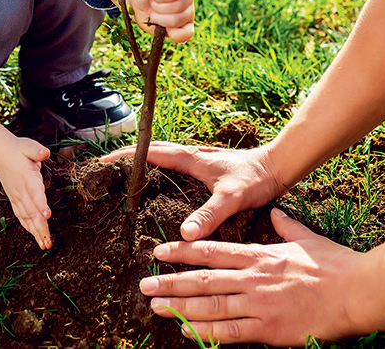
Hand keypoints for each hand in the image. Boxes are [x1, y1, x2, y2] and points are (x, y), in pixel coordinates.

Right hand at [0, 116, 52, 248]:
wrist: (0, 154)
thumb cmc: (18, 150)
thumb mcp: (28, 146)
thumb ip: (37, 151)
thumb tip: (44, 153)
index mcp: (26, 178)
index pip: (34, 193)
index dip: (40, 205)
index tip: (47, 215)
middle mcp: (21, 191)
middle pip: (31, 212)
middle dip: (40, 227)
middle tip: (48, 242)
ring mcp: (17, 197)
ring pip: (27, 217)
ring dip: (36, 232)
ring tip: (44, 245)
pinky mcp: (15, 200)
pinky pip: (21, 216)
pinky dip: (28, 227)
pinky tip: (35, 236)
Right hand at [100, 141, 281, 239]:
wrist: (278, 168)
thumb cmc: (256, 179)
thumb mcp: (231, 199)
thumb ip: (209, 215)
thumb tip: (184, 234)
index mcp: (191, 159)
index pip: (151, 153)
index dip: (127, 156)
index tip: (105, 161)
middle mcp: (192, 155)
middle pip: (153, 151)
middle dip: (129, 155)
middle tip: (108, 166)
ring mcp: (199, 160)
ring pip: (164, 156)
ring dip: (144, 160)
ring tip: (126, 173)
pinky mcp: (207, 167)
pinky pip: (175, 164)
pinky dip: (160, 167)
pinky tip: (160, 183)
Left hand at [109, 0, 194, 42]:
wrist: (140, 4)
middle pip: (179, 5)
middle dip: (158, 6)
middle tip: (151, 3)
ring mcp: (189, 11)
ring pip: (177, 20)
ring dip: (159, 18)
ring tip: (153, 12)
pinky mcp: (186, 26)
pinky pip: (187, 34)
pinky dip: (173, 34)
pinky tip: (163, 28)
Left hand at [140, 209, 363, 345]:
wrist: (358, 291)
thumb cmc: (335, 265)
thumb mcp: (306, 238)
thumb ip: (286, 226)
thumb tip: (277, 213)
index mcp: (260, 254)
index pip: (212, 251)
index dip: (183, 252)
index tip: (160, 252)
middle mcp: (253, 278)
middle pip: (202, 279)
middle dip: (170, 281)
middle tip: (144, 283)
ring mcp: (258, 304)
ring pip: (209, 306)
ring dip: (179, 307)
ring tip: (155, 306)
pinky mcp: (268, 329)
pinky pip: (229, 333)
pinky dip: (205, 332)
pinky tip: (186, 332)